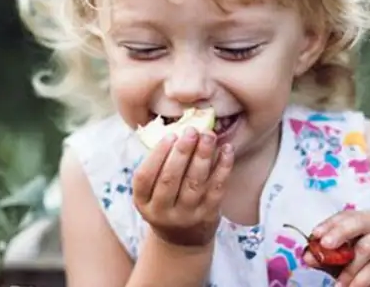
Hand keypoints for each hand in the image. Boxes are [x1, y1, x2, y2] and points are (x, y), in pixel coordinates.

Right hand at [131, 127, 233, 247]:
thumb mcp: (152, 192)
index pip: (145, 177)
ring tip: (208, 136)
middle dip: (182, 152)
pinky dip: (223, 168)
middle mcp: (162, 212)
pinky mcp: (207, 216)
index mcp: (143, 202)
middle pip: (170, 179)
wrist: (182, 239)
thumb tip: (177, 130)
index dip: (157, 155)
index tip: (171, 135)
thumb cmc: (166, 202)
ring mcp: (186, 216)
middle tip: (192, 131)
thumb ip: (159, 165)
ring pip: (194, 183)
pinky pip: (216, 189)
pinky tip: (227, 150)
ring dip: (203, 156)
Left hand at [304, 211, 369, 286]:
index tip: (315, 234)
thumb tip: (308, 256)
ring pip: (367, 247)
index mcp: (368, 219)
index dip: (330, 223)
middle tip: (325, 245)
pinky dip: (361, 279)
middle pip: (360, 222)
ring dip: (349, 268)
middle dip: (340, 232)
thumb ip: (327, 257)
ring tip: (339, 284)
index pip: (347, 215)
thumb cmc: (367, 268)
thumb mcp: (343, 262)